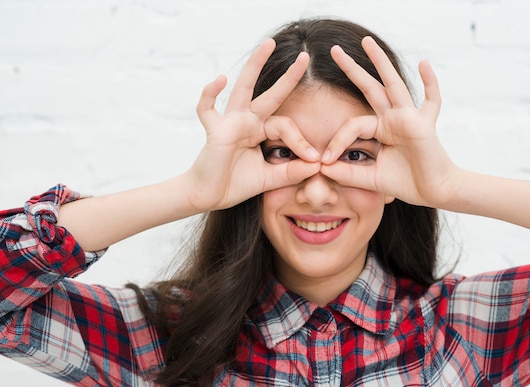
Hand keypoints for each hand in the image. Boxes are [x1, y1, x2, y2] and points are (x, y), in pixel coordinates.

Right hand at [185, 39, 320, 210]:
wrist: (208, 196)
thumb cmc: (235, 184)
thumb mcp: (271, 179)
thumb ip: (292, 172)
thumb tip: (319, 165)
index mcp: (260, 131)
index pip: (286, 125)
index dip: (302, 141)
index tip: (315, 160)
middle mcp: (247, 121)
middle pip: (270, 94)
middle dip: (288, 77)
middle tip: (306, 56)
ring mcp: (230, 122)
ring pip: (243, 88)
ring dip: (255, 65)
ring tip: (268, 44)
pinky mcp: (214, 130)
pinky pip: (207, 108)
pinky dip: (210, 93)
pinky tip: (220, 78)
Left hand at [320, 36, 459, 207]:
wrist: (434, 192)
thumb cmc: (406, 183)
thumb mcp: (369, 178)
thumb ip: (347, 173)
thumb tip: (320, 167)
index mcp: (380, 129)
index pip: (353, 124)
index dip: (337, 140)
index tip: (324, 161)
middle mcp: (393, 118)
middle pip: (370, 88)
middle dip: (352, 69)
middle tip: (333, 49)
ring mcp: (409, 118)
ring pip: (393, 84)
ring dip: (380, 62)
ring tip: (367, 41)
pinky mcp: (424, 124)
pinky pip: (431, 100)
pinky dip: (430, 82)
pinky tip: (423, 63)